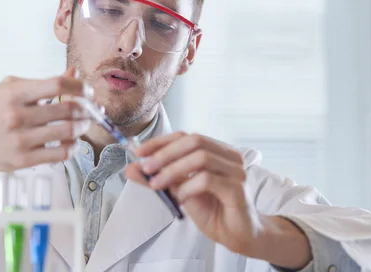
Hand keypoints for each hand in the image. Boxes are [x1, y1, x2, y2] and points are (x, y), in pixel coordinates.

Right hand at [0, 68, 93, 205]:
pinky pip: (61, 154)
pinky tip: (72, 141)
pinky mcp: (24, 160)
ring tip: (84, 123)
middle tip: (94, 109)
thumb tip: (75, 74)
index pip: (57, 85)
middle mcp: (17, 116)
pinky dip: (73, 146)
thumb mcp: (11, 88)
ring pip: (68, 132)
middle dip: (88, 108)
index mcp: (14, 93)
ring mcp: (21, 140)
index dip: (80, 87)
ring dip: (83, 126)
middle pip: (68, 109)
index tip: (88, 91)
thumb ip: (44, 82)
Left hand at [125, 132, 311, 268]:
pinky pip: (208, 179)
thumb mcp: (179, 190)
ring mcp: (235, 171)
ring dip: (173, 170)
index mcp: (216, 150)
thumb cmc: (213, 209)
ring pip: (200, 158)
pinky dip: (188, 187)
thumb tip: (132, 167)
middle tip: (146, 168)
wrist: (238, 235)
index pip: (186, 136)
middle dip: (165, 153)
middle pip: (194, 140)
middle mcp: (229, 156)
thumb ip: (158, 177)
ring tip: (157, 185)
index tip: (139, 152)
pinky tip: (181, 198)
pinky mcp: (237, 189)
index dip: (160, 142)